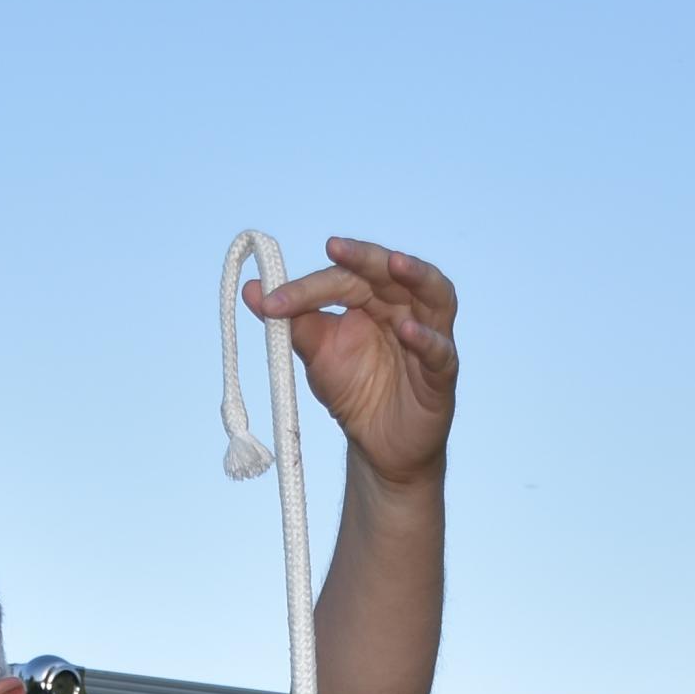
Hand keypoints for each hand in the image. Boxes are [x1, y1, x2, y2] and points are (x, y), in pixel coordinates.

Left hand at [245, 237, 457, 490]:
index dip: (309, 287)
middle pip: (390, 273)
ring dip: (416, 276)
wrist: (378, 446)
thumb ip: (293, 322)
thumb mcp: (318, 354)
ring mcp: (429, 337)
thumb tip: (252, 288)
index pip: (345, 279)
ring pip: (435, 296)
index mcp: (373, 299)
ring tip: (394, 264)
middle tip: (336, 247)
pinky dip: (426, 340)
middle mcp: (404, 309)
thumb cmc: (354, 390)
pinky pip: (440, 351)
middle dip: (365, 259)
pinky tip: (408, 332)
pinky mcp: (442, 374)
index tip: (272, 302)